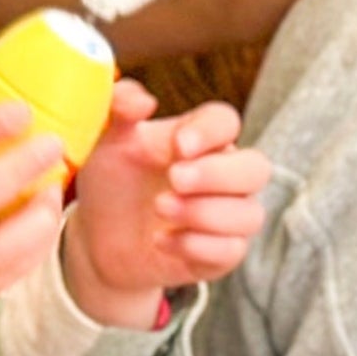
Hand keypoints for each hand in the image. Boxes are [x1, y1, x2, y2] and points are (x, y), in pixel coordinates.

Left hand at [63, 83, 269, 328]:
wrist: (99, 239)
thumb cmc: (112, 181)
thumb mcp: (105, 141)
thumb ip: (117, 109)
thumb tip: (143, 101)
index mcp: (199, 139)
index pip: (225, 122)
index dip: (209, 131)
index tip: (178, 145)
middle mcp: (224, 176)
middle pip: (256, 168)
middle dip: (218, 174)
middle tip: (175, 179)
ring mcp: (227, 216)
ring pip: (249, 214)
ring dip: (205, 212)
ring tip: (160, 208)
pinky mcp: (220, 254)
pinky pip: (231, 251)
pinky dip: (196, 246)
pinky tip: (160, 241)